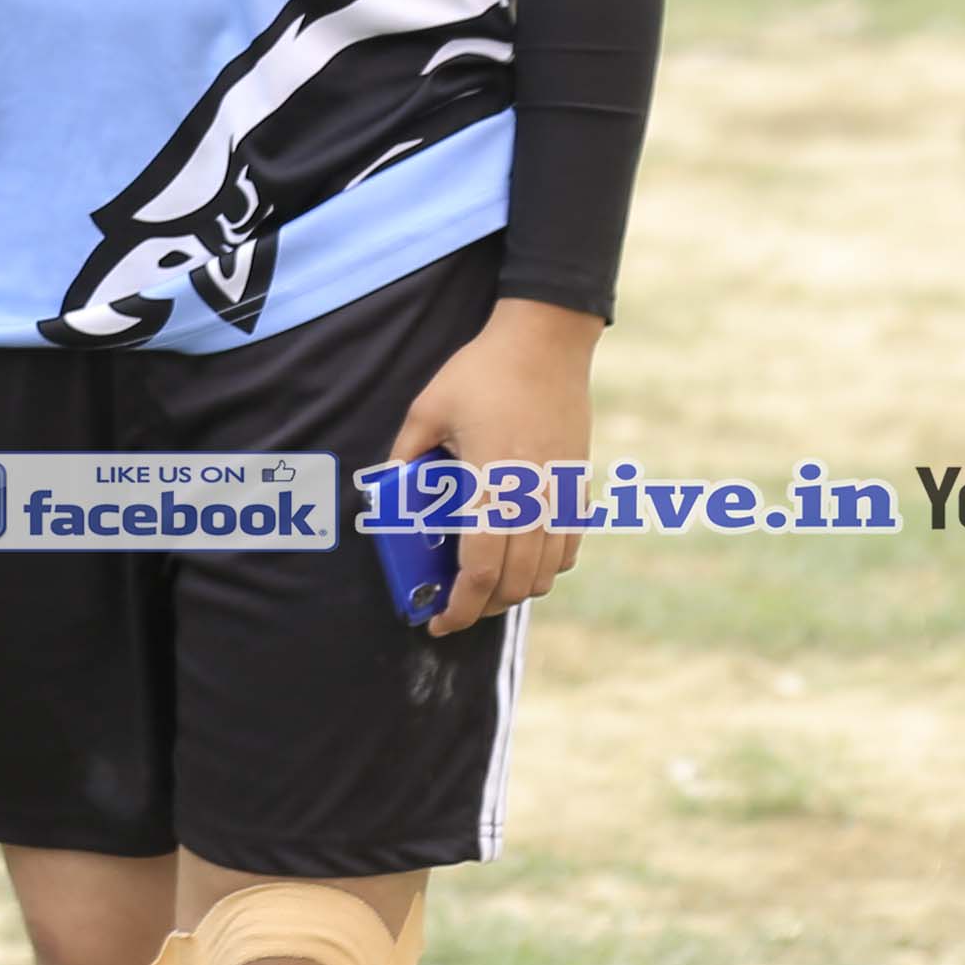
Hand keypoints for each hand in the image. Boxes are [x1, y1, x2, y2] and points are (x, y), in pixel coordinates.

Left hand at [390, 296, 600, 635]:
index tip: (439, 623)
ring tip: (485, 587)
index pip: (481, 570)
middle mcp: (533, 496)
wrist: (547, 341)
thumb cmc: (483, 372)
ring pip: (547, 572)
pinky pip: (569, 546)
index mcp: (492, 482)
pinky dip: (546, 567)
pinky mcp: (579, 485)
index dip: (460, 607)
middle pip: (517, 583)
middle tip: (454, 608)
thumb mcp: (427, 411)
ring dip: (516, 591)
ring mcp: (562, 492)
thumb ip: (404, 457)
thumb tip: (385, 493)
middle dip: (483, 607)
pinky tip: (521, 559)